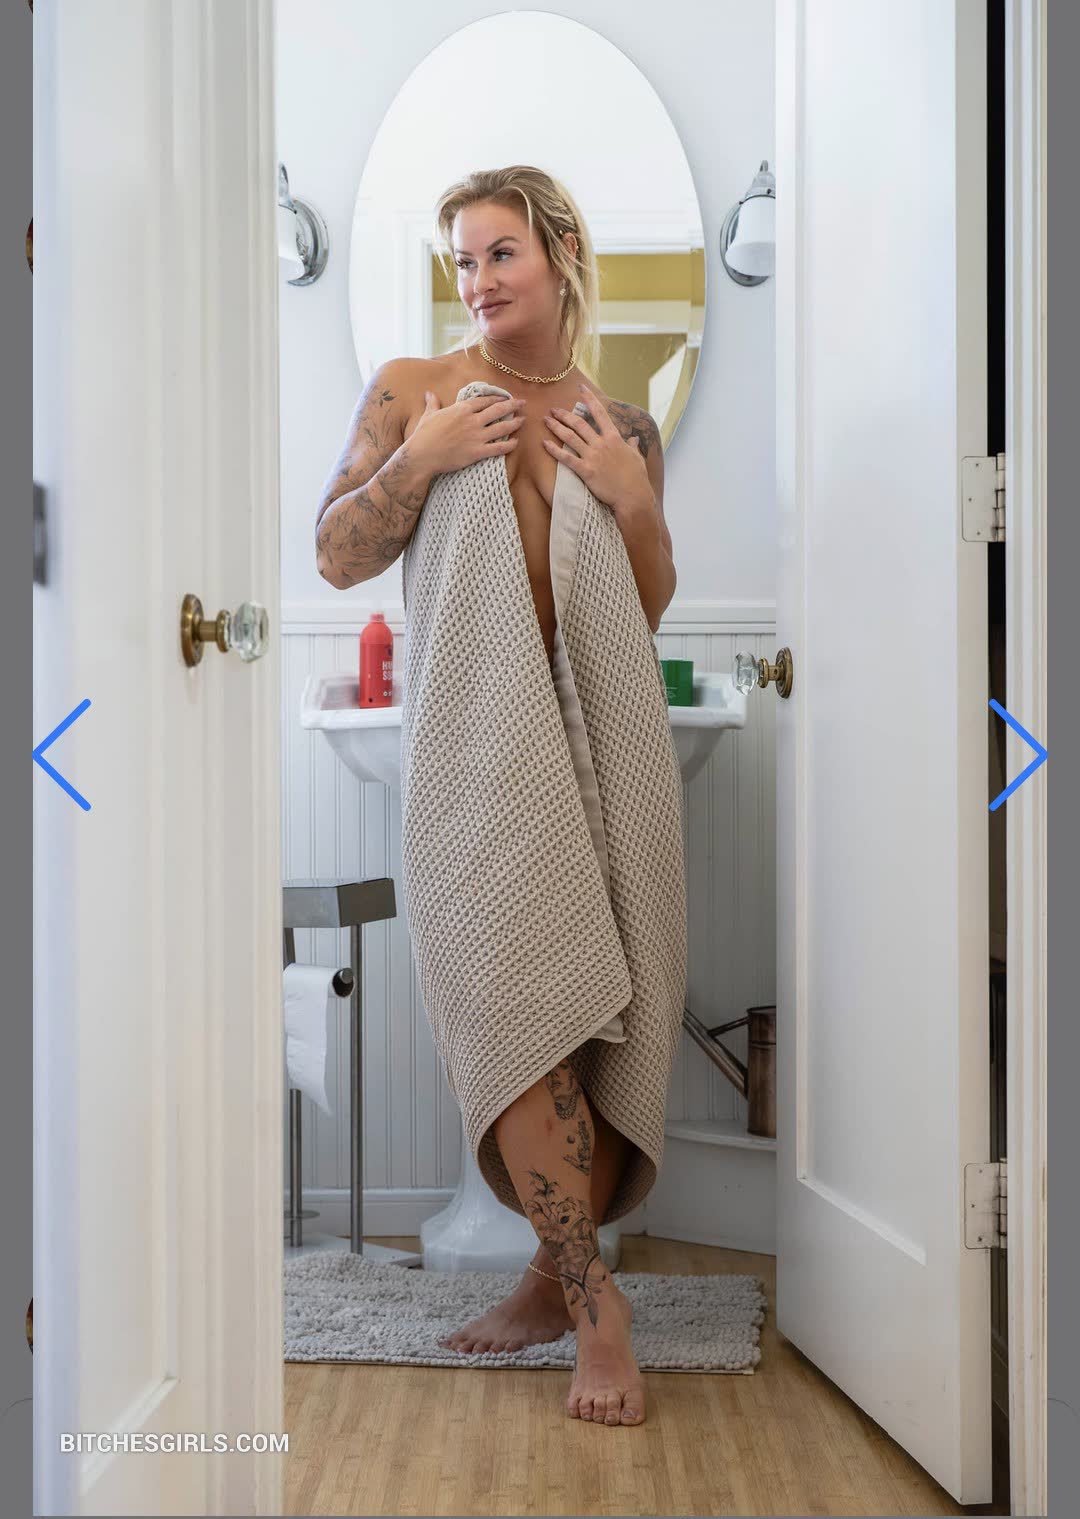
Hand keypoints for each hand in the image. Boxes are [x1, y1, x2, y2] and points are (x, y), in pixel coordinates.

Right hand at [408, 390, 525, 474]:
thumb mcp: (429, 415)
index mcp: (462, 409)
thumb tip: (429, 393)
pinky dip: (509, 445)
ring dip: (514, 423)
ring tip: (523, 420)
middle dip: (512, 405)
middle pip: (498, 410)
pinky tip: (516, 443)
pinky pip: (498, 448)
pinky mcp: (477, 452)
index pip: (484, 400)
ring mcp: (476, 436)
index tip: (505, 398)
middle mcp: (472, 420)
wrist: (422, 454)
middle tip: (522, 403)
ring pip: (502, 428)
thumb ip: (433, 403)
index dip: (497, 398)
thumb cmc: (423, 434)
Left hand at [541, 382, 651, 512]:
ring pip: (570, 437)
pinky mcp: (585, 470)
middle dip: (564, 415)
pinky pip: (566, 458)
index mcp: (614, 438)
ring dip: (556, 427)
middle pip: (579, 424)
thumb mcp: (637, 458)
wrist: (633, 496)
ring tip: (546, 420)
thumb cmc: (637, 478)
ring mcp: (593, 456)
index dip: (589, 399)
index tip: (581, 388)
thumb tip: (634, 439)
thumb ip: (632, 446)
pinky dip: (554, 450)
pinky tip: (544, 443)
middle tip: (553, 409)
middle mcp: (601, 443)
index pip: (600, 413)